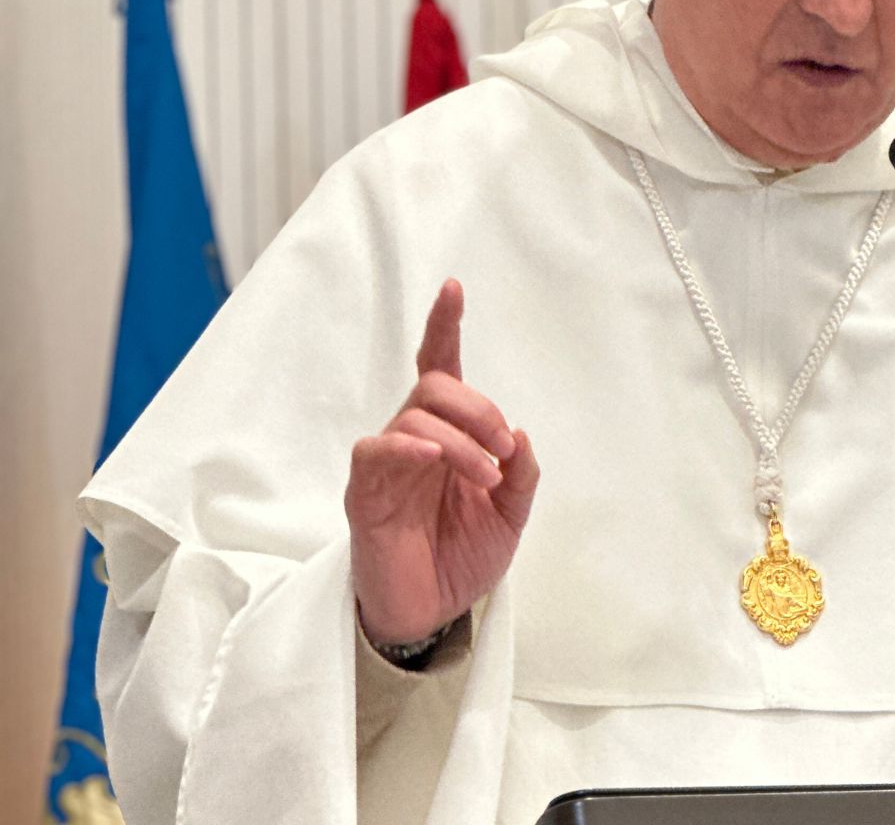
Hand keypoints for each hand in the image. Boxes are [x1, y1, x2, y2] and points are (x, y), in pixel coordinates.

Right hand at [346, 279, 538, 645]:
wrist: (431, 615)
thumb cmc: (462, 558)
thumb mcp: (511, 516)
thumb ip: (522, 475)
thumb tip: (519, 434)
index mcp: (449, 436)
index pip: (442, 368)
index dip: (445, 326)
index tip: (453, 287)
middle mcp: (415, 440)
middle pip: (436, 384)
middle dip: (478, 406)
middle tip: (503, 449)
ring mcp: (388, 465)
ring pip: (415, 416)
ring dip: (461, 440)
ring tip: (485, 478)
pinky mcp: (365, 494)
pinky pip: (375, 451)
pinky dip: (406, 445)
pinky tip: (431, 458)